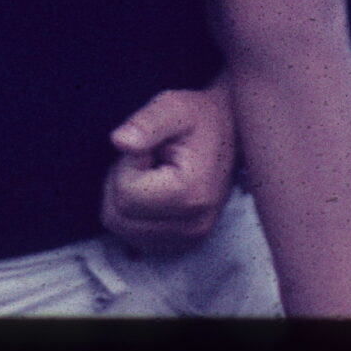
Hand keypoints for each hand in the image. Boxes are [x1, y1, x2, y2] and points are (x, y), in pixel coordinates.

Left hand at [100, 79, 237, 252]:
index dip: (126, 166)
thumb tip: (118, 141)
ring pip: (122, 230)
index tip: (148, 150)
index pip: (124, 195)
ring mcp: (190, 238)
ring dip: (126, 200)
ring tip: (150, 175)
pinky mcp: (184, 243)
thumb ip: (145, 123)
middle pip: (119, 218)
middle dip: (121, 185)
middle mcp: (193, 225)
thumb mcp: (172, 107)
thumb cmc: (198, 118)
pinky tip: (152, 192)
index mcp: (190, 194)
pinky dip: (134, 215)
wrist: (231, 133)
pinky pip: (134, 238)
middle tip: (146, 162)